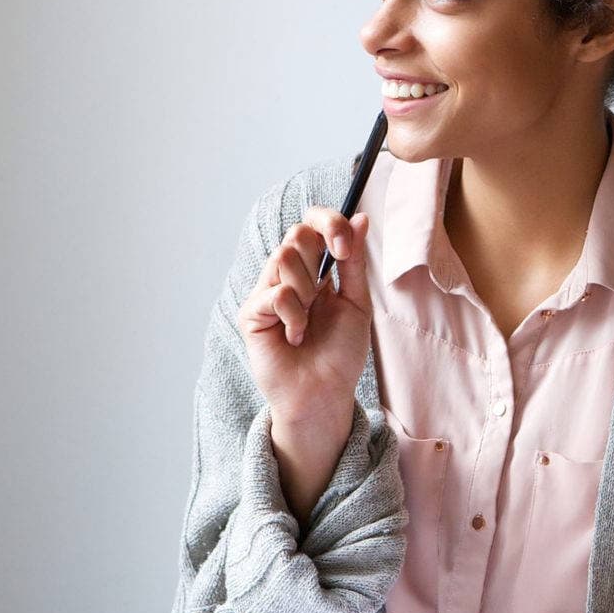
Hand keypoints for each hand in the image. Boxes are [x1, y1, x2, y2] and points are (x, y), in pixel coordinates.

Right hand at [236, 206, 373, 426]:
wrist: (325, 393)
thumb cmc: (340, 352)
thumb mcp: (356, 301)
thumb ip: (355, 262)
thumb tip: (362, 218)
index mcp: (315, 269)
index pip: (312, 224)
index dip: (328, 222)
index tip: (345, 246)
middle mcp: (288, 276)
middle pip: (296, 232)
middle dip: (319, 255)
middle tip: (327, 289)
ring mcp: (266, 292)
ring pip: (282, 257)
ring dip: (307, 290)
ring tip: (310, 320)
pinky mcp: (251, 314)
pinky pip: (274, 293)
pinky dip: (294, 316)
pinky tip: (296, 337)